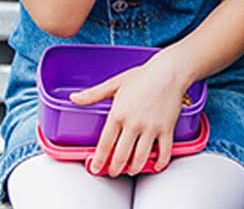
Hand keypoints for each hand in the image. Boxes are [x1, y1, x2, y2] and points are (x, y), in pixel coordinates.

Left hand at [69, 54, 188, 175]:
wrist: (170, 71)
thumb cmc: (143, 76)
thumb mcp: (114, 83)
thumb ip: (93, 94)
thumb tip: (73, 98)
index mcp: (118, 114)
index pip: (105, 145)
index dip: (98, 160)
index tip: (96, 168)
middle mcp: (134, 124)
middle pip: (121, 156)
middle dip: (115, 169)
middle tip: (113, 172)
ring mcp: (151, 128)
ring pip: (140, 157)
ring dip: (134, 169)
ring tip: (131, 170)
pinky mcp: (167, 128)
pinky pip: (164, 151)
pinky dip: (160, 162)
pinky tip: (156, 165)